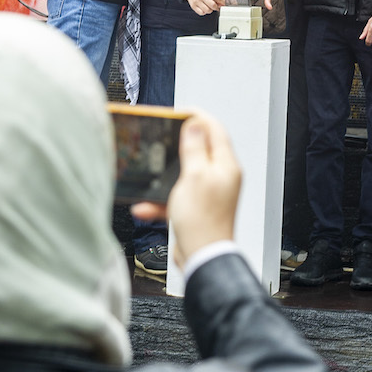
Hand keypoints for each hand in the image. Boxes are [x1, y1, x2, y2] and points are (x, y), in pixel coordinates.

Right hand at [164, 115, 240, 269]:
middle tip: (161, 138)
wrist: (202, 259)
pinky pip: (177, 196)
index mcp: (225, 165)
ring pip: (185, 173)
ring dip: (166, 176)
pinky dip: (161, 200)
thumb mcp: (193, 176)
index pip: (215, 129)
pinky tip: (146, 206)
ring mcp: (210, 192)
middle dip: (178, 144)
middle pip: (200, 149)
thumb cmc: (202, 221)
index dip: (196, 117)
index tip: (177, 112)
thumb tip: (195, 123)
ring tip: (151, 173)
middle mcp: (221, 176)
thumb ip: (194, 148)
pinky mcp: (198, 208)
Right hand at [185, 0, 219, 15]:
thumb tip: (221, 2)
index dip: (220, 2)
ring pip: (207, 10)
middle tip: (215, 7)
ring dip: (210, 10)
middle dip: (216, 8)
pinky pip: (201, 13)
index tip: (220, 4)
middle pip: (213, 5)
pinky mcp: (193, 6)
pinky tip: (204, 9)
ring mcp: (197, 1)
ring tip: (209, 8)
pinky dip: (204, 12)